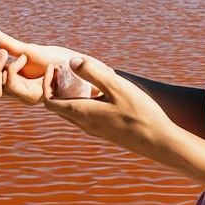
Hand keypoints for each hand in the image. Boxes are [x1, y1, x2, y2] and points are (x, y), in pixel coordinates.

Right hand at [0, 31, 87, 103]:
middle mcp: (18, 92)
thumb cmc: (61, 60)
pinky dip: (12, 70)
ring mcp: (27, 96)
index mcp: (13, 81)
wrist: (86, 69)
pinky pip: (13, 87)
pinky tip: (23, 57)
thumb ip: (8, 44)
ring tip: (4, 52)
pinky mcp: (37, 95)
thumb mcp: (30, 50)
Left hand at [42, 56, 182, 163]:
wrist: (158, 142)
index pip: (49, 101)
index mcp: (81, 113)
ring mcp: (95, 130)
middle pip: (57, 106)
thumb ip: (92, 72)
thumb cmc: (139, 113)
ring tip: (82, 76)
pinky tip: (100, 90)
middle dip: (56, 86)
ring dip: (70, 93)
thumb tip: (71, 61)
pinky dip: (83, 100)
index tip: (55, 67)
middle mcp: (84, 124)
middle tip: (64, 68)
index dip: (47, 83)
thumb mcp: (116, 86)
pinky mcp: (105, 131)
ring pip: (72, 111)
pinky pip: (85, 115)